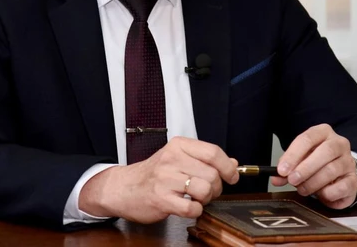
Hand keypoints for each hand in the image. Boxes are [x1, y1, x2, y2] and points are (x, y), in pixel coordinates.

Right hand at [79, 137, 239, 222]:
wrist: (123, 187)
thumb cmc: (153, 174)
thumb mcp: (178, 159)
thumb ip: (205, 159)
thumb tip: (233, 163)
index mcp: (178, 146)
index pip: (213, 152)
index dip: (228, 167)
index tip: (232, 176)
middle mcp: (172, 159)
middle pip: (212, 174)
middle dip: (216, 187)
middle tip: (207, 190)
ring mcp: (165, 179)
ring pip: (205, 190)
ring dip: (205, 199)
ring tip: (195, 197)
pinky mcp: (161, 199)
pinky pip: (192, 208)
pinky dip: (195, 210)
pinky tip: (187, 206)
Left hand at [270, 124, 356, 208]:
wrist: (338, 173)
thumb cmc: (316, 162)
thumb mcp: (299, 160)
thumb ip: (287, 168)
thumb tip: (276, 178)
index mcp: (323, 132)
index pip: (308, 138)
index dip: (293, 154)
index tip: (282, 170)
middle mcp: (339, 143)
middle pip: (325, 152)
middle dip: (305, 168)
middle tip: (292, 180)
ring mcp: (349, 161)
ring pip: (332, 170)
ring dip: (313, 182)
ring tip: (302, 189)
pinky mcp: (354, 180)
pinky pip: (342, 187)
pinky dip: (328, 193)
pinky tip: (320, 194)